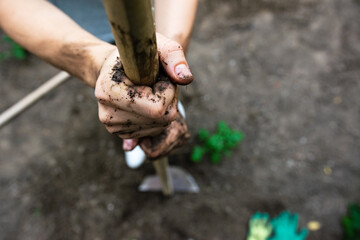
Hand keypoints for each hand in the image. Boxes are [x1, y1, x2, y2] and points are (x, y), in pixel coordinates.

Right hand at [95, 33, 192, 150]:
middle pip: (161, 120)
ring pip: (160, 127)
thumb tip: (186, 78)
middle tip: (156, 83)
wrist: (112, 68)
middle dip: (168, 100)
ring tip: (149, 92)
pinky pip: (154, 131)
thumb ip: (172, 56)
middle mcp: (107, 113)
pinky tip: (145, 104)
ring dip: (163, 109)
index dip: (167, 90)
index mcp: (109, 91)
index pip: (157, 108)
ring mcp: (113, 127)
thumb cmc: (135, 54)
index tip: (159, 75)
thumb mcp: (154, 45)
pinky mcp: (121, 133)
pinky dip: (157, 118)